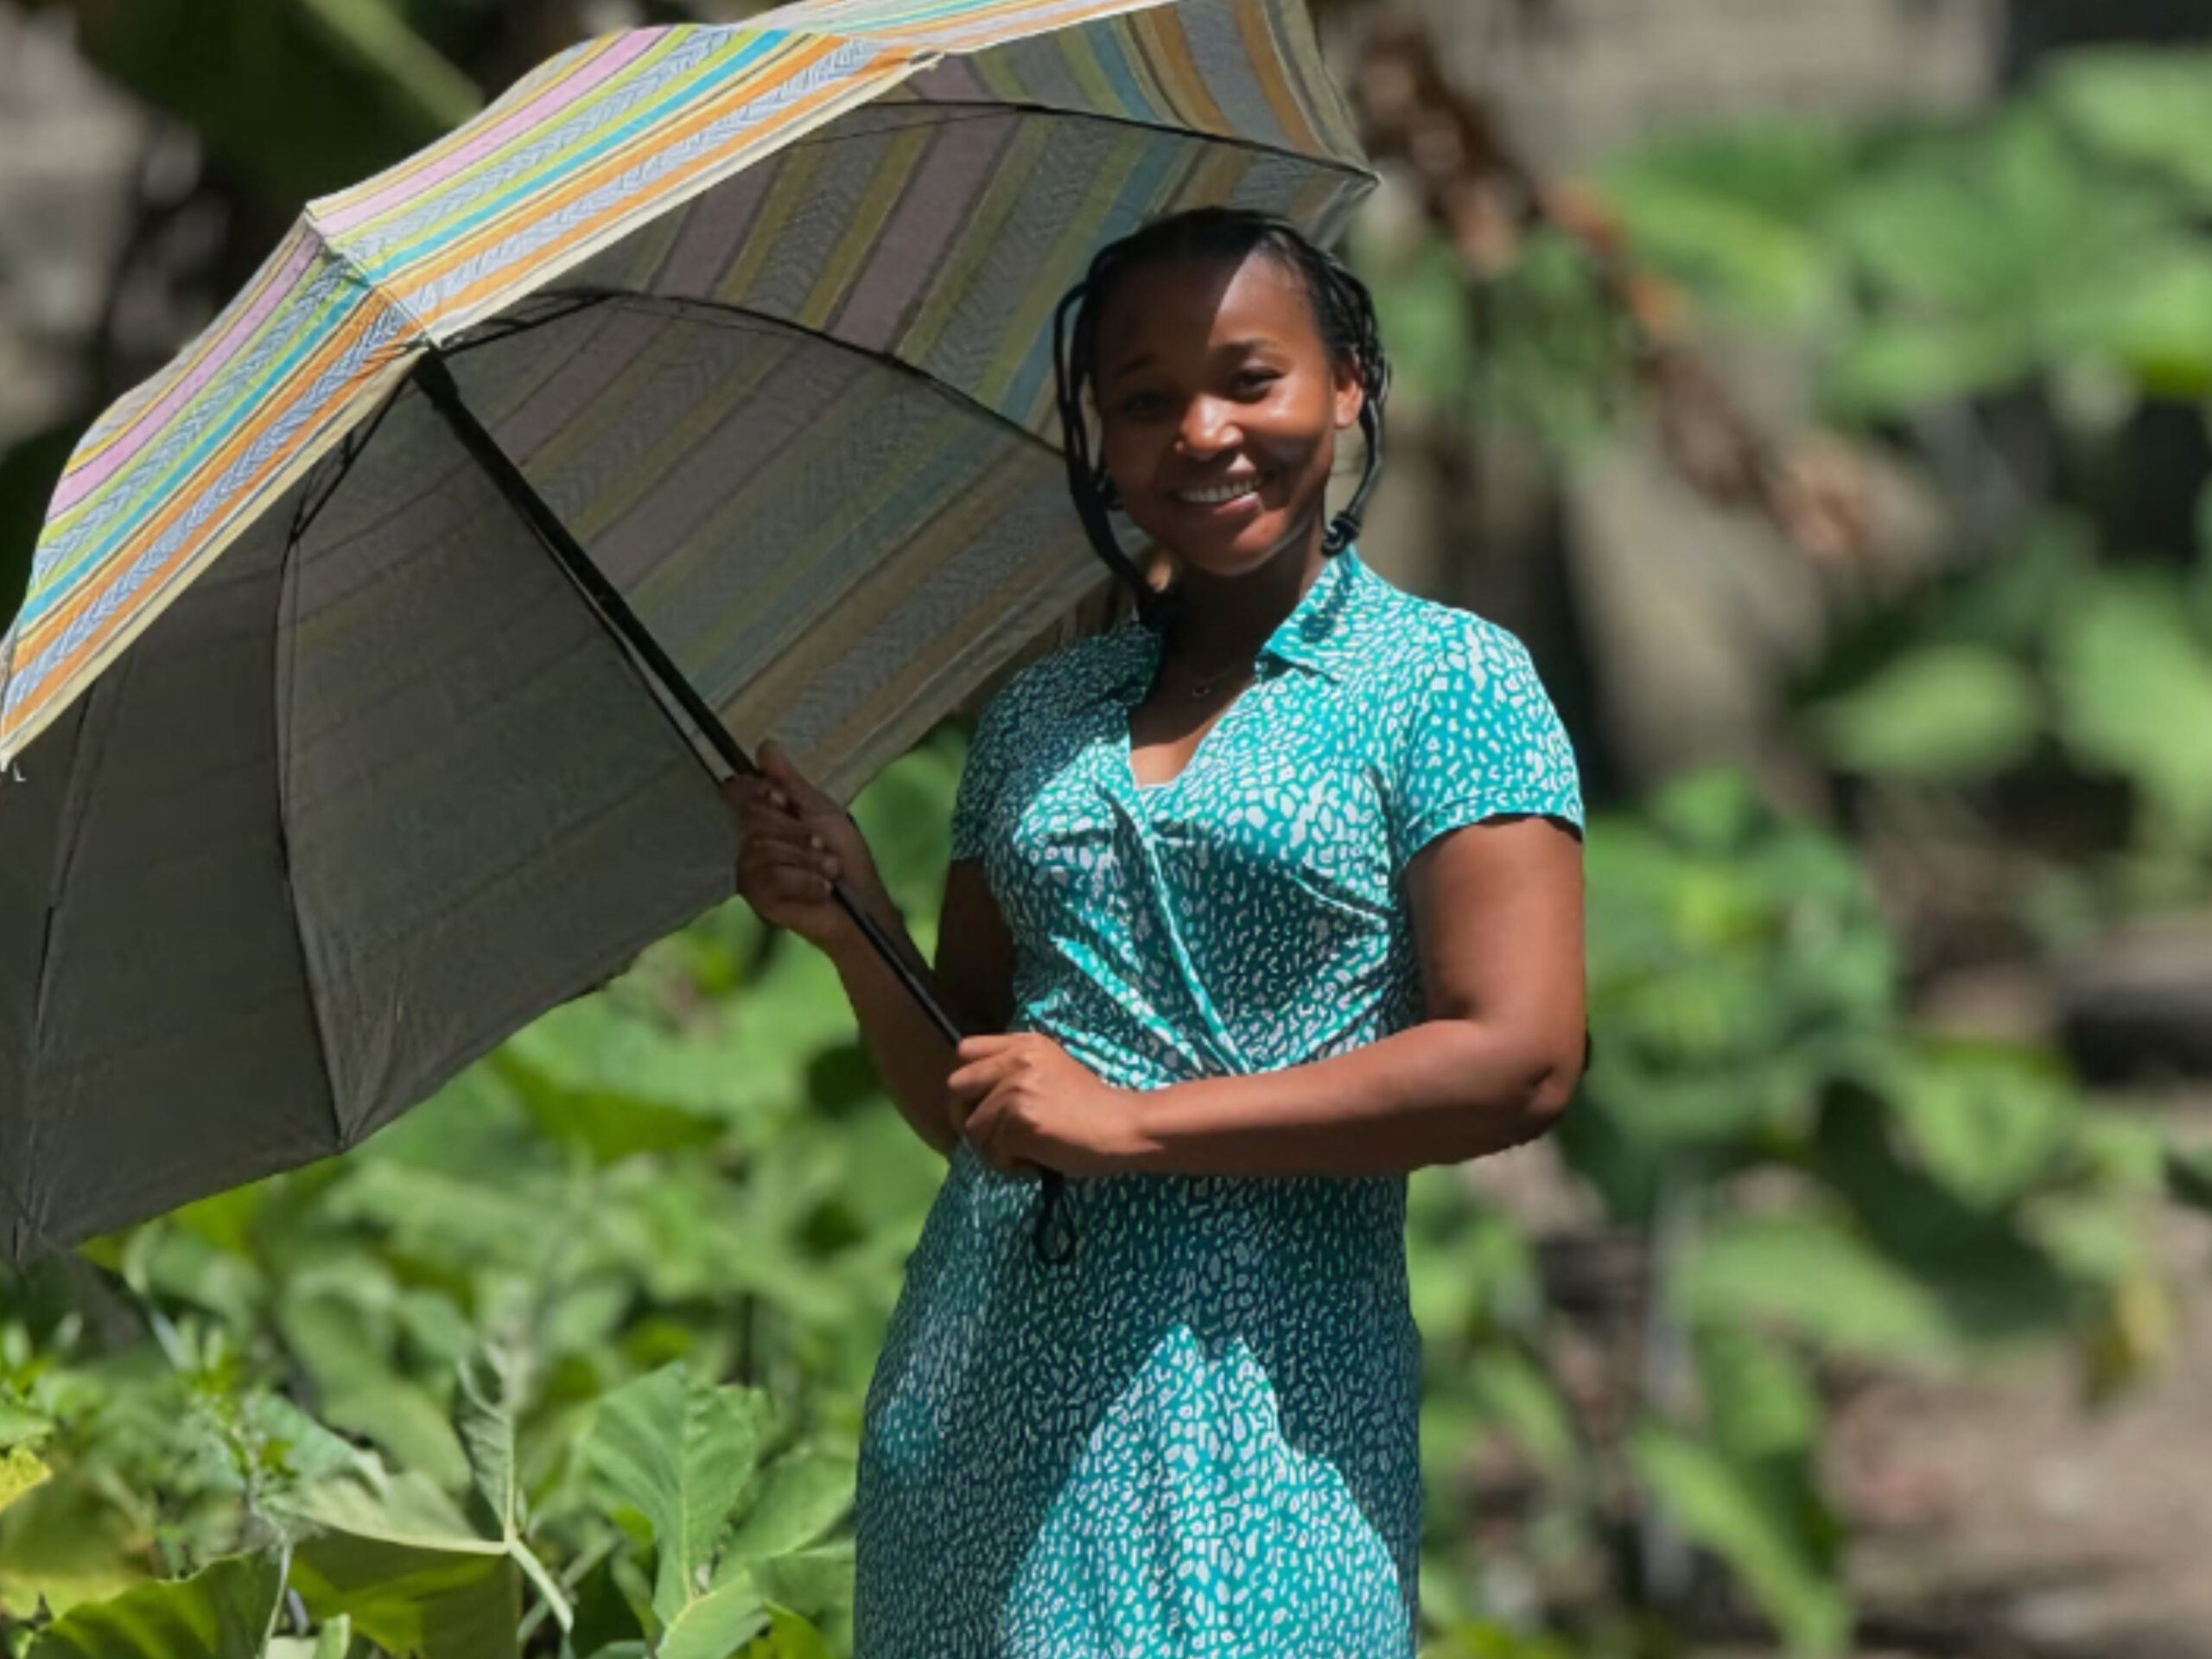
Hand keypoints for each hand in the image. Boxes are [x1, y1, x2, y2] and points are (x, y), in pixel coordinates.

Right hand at [722, 737, 887, 950]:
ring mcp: (750, 870)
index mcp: (765, 817)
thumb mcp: (821, 811)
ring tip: (829, 870)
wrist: (860, 905)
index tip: (783, 800)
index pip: (738, 791)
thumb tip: (764, 744)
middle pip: (752, 819)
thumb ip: (790, 781)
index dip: (759, 792)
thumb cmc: (845, 857)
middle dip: (796, 832)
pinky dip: (804, 882)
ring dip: (806, 859)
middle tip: (823, 845)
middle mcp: (750, 841)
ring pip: (761, 849)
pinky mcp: (757, 897)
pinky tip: (821, 889)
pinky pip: (769, 878)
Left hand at [948, 1033, 1153, 1178]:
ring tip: (1024, 1154)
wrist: (1122, 1126)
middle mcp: (1016, 1060)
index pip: (966, 1050)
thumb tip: (974, 1101)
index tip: (978, 1104)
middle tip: (988, 1138)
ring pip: (972, 1128)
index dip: (966, 1082)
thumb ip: (1014, 1073)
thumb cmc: (1091, 1106)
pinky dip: (1009, 1165)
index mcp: (1024, 1044)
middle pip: (956, 1087)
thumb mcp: (1050, 1070)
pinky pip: (991, 1153)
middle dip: (964, 1117)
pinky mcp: (1019, 1121)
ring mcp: (1016, 1089)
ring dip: (992, 1150)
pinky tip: (1034, 1163)